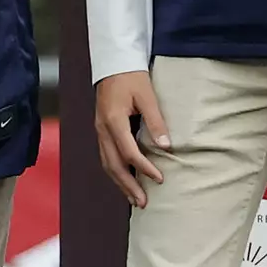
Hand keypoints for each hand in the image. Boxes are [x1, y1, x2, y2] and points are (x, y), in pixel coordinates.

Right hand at [95, 70, 170, 207]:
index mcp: (113, 120)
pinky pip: (106, 155)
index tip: (160, 179)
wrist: (113, 63)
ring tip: (134, 198)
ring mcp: (100, 129)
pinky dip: (116, 171)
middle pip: (113, 164)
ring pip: (107, 162)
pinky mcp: (102, 129)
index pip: (129, 152)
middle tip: (143, 203)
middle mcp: (102, 128)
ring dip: (120, 182)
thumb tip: (167, 147)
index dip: (144, 167)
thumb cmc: (131, 77)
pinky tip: (126, 179)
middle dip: (128, 185)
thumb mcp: (147, 96)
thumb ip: (156, 122)